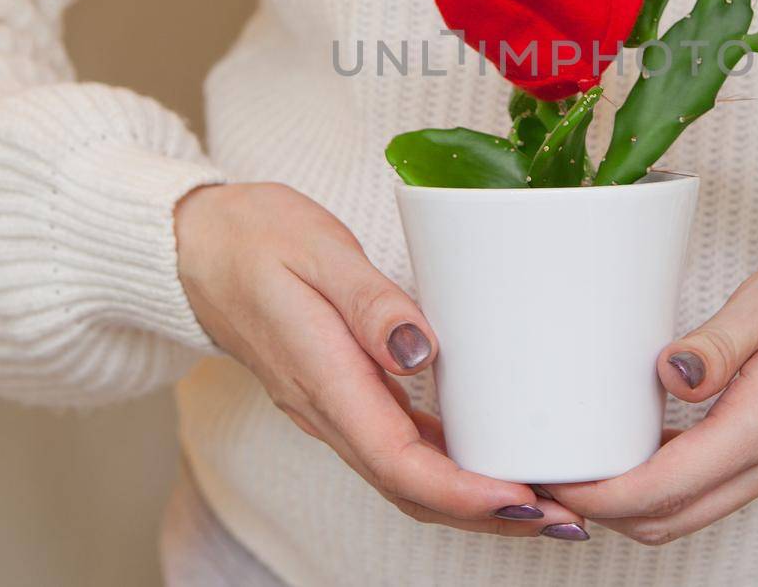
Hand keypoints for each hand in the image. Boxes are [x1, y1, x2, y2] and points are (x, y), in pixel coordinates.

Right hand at [175, 182, 587, 538]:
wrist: (195, 246)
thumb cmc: (255, 237)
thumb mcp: (316, 249)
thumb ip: (368, 301)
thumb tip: (419, 350)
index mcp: (322, 378)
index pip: (397, 461)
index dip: (464, 493)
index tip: (524, 500)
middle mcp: (326, 410)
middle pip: (410, 489)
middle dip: (486, 514)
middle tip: (562, 519)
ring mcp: (332, 409)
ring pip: (406, 479)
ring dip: (473, 502)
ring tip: (544, 503)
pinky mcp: (343, 398)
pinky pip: (398, 451)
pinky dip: (450, 470)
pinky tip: (490, 463)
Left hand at [550, 237, 757, 545]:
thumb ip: (721, 341)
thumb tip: (670, 373)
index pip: (668, 488)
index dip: (602, 493)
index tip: (555, 475)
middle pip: (670, 519)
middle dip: (603, 509)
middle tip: (549, 471)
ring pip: (688, 513)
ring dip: (630, 505)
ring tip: (579, 462)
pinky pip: (708, 491)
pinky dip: (660, 488)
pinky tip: (630, 449)